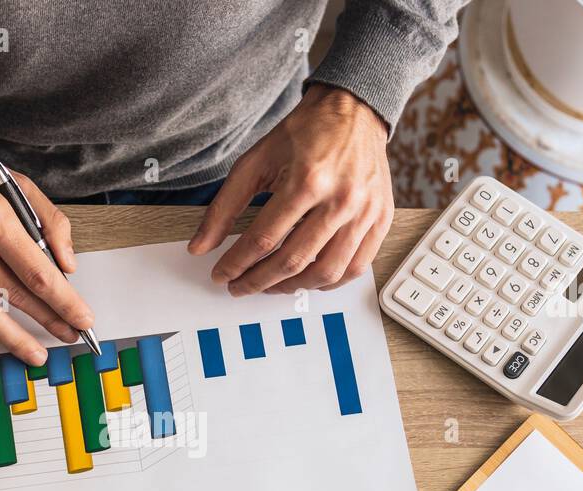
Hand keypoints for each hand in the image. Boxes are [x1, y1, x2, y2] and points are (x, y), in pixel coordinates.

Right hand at [0, 121, 93, 383]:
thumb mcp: (10, 178)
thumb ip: (46, 218)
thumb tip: (67, 263)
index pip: (38, 272)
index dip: (65, 301)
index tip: (82, 317)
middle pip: (16, 296)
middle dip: (49, 319)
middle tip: (71, 335)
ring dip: (14, 340)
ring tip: (37, 354)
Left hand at [188, 84, 393, 295]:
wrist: (354, 111)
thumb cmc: (305, 133)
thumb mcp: (256, 161)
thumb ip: (225, 206)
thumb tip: (201, 246)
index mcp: (308, 180)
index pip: (263, 239)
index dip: (237, 263)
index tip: (222, 275)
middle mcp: (341, 199)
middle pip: (293, 261)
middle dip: (259, 281)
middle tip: (240, 287)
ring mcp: (365, 212)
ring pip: (326, 272)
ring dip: (292, 288)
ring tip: (272, 285)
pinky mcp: (381, 219)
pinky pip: (356, 267)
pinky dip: (329, 282)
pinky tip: (308, 279)